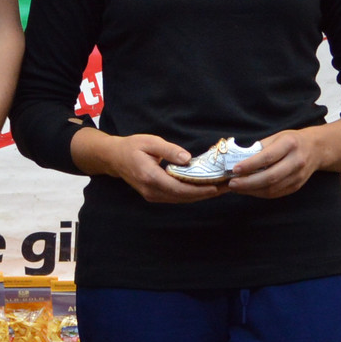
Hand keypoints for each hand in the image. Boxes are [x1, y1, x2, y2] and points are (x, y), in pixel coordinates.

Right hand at [80, 129, 225, 205]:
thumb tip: (188, 158)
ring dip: (201, 195)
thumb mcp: (150, 142)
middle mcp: (152, 191)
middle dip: (205, 193)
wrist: (114, 158)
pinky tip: (204, 188)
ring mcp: (153, 196)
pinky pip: (176, 197)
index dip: (199, 189)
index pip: (179, 188)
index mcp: (150, 177)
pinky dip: (192, 194)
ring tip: (220, 188)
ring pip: (181, 199)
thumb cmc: (132, 147)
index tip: (216, 187)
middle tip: (226, 187)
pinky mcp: (155, 195)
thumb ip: (169, 150)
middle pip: (183, 197)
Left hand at [223, 126, 331, 199]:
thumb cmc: (292, 141)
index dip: (250, 165)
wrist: (317, 149)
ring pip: (272, 188)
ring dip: (252, 190)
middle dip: (248, 183)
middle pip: (270, 177)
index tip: (235, 169)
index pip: (268, 157)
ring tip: (237, 188)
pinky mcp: (296, 186)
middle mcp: (296, 161)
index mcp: (290, 144)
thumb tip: (239, 160)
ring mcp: (298, 176)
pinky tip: (249, 190)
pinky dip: (260, 193)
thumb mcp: (277, 137)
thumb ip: (260, 148)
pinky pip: (276, 193)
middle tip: (232, 184)